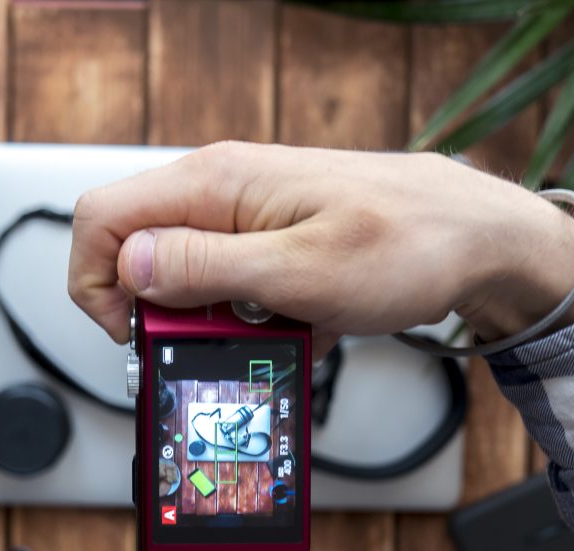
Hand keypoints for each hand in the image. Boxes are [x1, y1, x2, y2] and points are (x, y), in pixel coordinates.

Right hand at [67, 142, 573, 352]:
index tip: (131, 333)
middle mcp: (219, 192)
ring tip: (267, 335)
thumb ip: (206, 267)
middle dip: (160, 312)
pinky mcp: (267, 240)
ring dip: (211, 322)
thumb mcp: (300, 271)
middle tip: (210, 342)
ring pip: (183, 277)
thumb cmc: (408, 243)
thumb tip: (130, 268)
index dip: (96, 283)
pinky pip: (228, 285)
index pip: (102, 220)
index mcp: (214, 184)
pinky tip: (291, 327)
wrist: (477, 237)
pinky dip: (248, 318)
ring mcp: (243, 216)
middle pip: (137, 253)